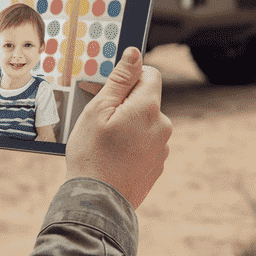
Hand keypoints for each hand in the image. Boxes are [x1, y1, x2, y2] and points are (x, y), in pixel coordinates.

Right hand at [65, 47, 171, 208]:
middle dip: (125, 105)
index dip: (129, 78)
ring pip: (144, 123)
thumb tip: (134, 53)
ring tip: (104, 144)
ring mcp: (162, 148)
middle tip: (99, 122)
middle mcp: (163, 126)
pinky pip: (145, 144)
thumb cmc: (92, 153)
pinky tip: (112, 158)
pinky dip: (131, 146)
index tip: (110, 92)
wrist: (98, 201)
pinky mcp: (157, 165)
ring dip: (128, 126)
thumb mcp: (98, 110)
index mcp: (149, 108)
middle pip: (146, 100)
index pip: (149, 74)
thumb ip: (119, 80)